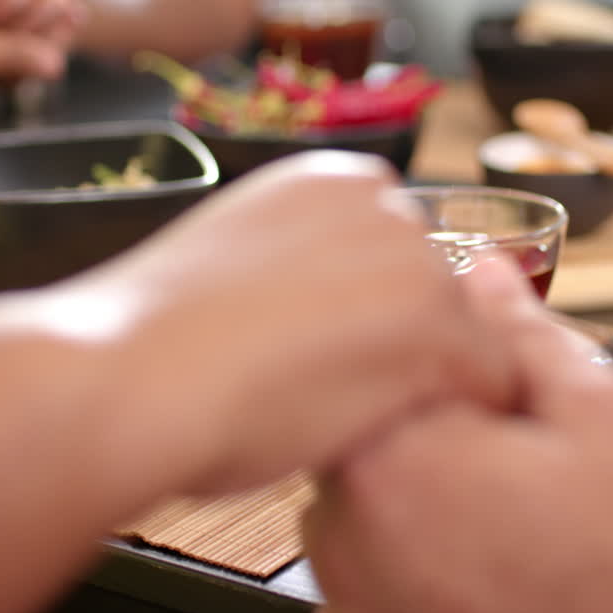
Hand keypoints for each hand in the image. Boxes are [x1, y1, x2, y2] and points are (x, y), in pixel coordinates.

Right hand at [91, 152, 518, 495]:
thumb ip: (297, 264)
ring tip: (344, 416)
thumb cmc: (149, 341)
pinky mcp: (437, 326)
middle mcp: (383, 201)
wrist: (122, 375)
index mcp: (329, 178)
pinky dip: (457, 420)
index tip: (332, 351)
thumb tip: (325, 308)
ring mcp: (415, 259)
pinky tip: (383, 434)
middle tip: (336, 392)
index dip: (374, 316)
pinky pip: (491, 384)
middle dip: (405, 348)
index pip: (399, 252)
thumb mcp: (234, 263)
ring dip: (426, 384)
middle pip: (439, 291)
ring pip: (468, 339)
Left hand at [302, 257, 612, 612]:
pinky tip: (494, 562)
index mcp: (393, 451)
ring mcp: (347, 584)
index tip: (509, 387)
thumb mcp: (612, 421)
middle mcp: (344, 523)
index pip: (387, 351)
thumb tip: (486, 273)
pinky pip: (380, 549)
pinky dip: (425, 540)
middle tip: (533, 462)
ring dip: (436, 480)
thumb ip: (530, 337)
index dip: (458, 357)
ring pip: (380, 484)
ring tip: (524, 518)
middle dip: (447, 419)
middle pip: (379, 419)